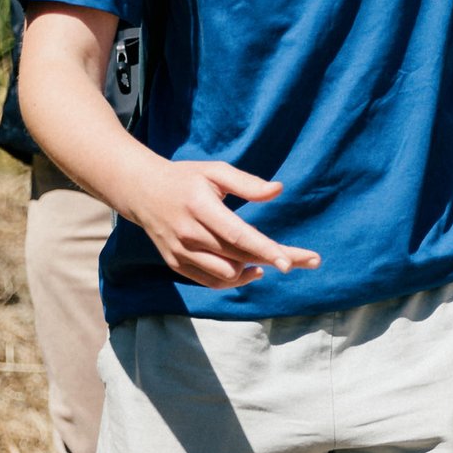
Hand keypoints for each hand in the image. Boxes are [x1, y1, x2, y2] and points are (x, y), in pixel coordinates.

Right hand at [126, 160, 318, 288]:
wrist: (141, 192)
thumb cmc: (186, 178)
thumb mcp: (215, 171)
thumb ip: (247, 183)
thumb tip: (278, 190)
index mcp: (200, 207)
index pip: (237, 235)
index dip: (264, 250)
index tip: (289, 263)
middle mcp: (188, 233)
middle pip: (239, 256)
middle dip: (277, 258)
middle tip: (311, 260)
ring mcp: (180, 252)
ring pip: (226, 274)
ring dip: (253, 268)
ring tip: (271, 257)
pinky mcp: (176, 263)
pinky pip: (211, 281)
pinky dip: (234, 279)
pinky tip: (251, 268)